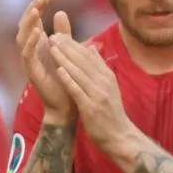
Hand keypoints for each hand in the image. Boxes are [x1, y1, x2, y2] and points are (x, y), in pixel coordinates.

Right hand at [17, 0, 74, 122]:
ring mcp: (29, 61)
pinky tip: (39, 32)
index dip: (37, 7)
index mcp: (39, 44)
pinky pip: (27, 54)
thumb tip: (61, 12)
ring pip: (22, 37)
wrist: (67, 105)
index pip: (34, 21)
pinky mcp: (31, 72)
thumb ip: (64, 33)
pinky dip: (32, 42)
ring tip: (36, 10)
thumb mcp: (67, 51)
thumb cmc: (66, 79)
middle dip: (31, 10)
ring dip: (28, 23)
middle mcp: (31, 51)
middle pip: (25, 26)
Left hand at [47, 34, 137, 151]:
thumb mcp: (109, 86)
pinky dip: (68, 79)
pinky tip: (58, 70)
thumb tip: (92, 48)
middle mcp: (104, 83)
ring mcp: (98, 95)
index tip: (60, 34)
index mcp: (107, 76)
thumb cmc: (111, 113)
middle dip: (67, 47)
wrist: (120, 137)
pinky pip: (78, 90)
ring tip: (52, 48)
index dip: (74, 44)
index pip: (89, 56)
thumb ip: (99, 67)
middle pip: (83, 61)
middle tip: (53, 36)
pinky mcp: (91, 108)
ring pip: (79, 72)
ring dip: (65, 59)